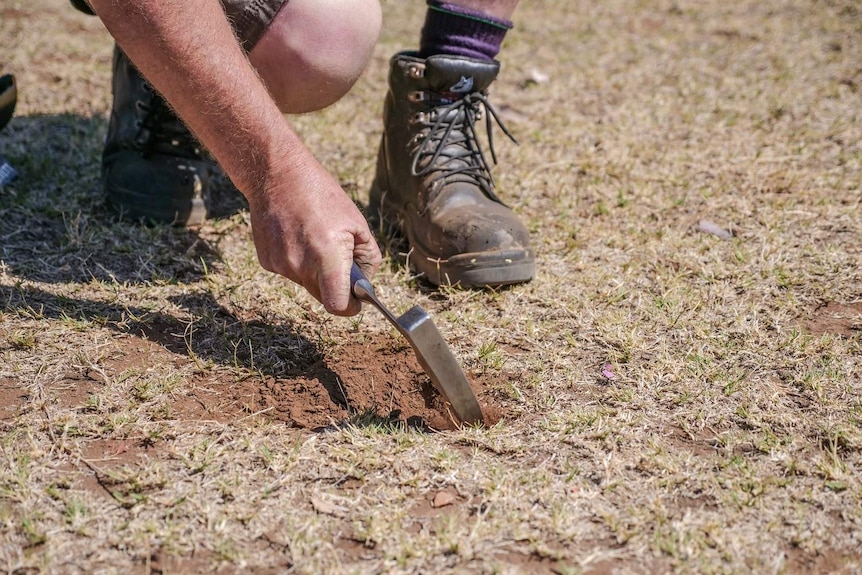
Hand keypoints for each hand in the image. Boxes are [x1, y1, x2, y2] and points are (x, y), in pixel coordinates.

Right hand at [247, 153, 381, 315]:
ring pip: (306, 283)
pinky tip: (297, 236)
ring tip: (315, 238)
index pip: (337, 305)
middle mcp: (300, 266)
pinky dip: (298, 261)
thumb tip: (364, 282)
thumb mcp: (357, 223)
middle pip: (323, 295)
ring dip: (315, 270)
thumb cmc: (323, 196)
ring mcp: (280, 265)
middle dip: (335, 284)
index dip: (350, 307)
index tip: (355, 301)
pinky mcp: (267, 262)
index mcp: (326, 257)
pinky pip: (290, 272)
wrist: (277, 175)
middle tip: (339, 258)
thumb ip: (368, 258)